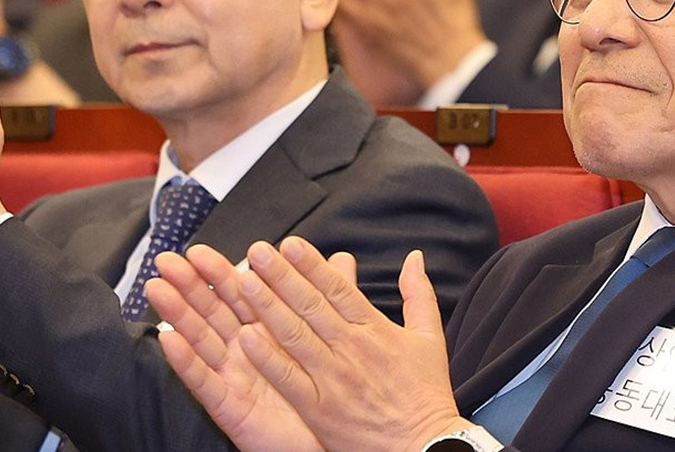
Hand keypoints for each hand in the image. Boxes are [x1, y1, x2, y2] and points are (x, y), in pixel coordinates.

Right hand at [147, 245, 325, 451]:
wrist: (329, 438)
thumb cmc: (324, 388)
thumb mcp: (328, 336)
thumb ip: (331, 296)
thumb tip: (342, 258)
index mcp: (264, 331)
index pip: (237, 295)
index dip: (217, 273)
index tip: (198, 250)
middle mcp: (243, 351)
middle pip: (212, 312)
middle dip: (188, 286)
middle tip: (166, 261)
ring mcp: (233, 378)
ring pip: (201, 340)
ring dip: (178, 315)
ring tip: (157, 289)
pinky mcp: (230, 407)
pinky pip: (205, 383)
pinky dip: (186, 361)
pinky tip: (169, 340)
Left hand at [231, 237, 467, 451]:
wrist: (425, 447)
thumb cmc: (426, 394)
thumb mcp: (430, 337)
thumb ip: (418, 293)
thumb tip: (414, 257)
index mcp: (375, 330)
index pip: (338, 289)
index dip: (311, 264)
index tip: (290, 244)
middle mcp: (351, 349)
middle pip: (310, 305)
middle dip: (281, 276)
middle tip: (258, 252)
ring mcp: (333, 379)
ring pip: (295, 335)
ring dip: (267, 307)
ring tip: (245, 282)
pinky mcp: (319, 409)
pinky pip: (288, 378)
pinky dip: (267, 358)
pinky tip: (246, 337)